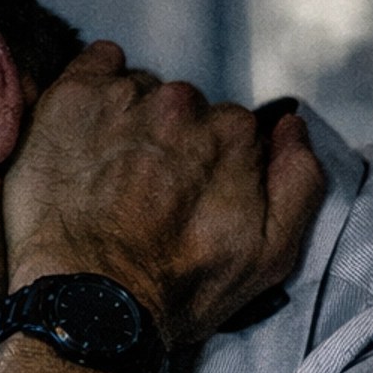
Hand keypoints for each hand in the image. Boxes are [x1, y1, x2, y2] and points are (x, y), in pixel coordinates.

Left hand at [3, 44, 322, 348]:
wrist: (90, 309)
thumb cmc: (177, 290)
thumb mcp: (270, 257)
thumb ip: (300, 181)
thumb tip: (290, 125)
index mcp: (234, 134)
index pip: (231, 128)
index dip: (212, 164)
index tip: (189, 198)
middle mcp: (182, 105)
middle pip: (184, 108)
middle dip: (171, 141)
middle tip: (146, 194)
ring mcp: (124, 98)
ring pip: (140, 91)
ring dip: (131, 122)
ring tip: (111, 177)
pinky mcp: (73, 97)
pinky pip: (96, 63)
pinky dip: (97, 87)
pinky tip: (89, 133)